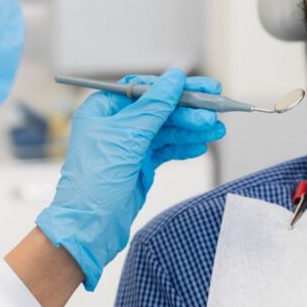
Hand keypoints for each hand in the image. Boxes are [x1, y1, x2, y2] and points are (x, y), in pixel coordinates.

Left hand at [36, 69, 225, 289]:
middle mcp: (116, 124)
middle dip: (189, 112)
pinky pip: (166, 150)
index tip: (202, 88)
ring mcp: (129, 145)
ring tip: (217, 130)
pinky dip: (184, 148)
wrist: (89, 228)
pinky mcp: (140, 164)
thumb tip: (174, 78)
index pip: (145, 89)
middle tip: (215, 113)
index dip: (175, 87)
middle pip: (160, 109)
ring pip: (167, 131)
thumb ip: (154, 106)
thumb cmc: (94, 182)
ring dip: (192, 130)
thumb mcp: (127, 137)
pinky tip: (201, 145)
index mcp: (103, 109)